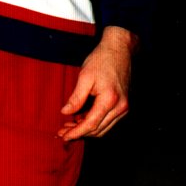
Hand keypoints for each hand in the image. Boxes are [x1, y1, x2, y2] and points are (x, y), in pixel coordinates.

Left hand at [58, 26, 137, 140]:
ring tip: (69, 127)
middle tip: (62, 132)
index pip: (91, 124)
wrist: (119, 50)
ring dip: (86, 130)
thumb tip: (65, 112)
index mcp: (110, 100)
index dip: (76, 132)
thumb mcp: (85, 77)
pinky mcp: (123, 105)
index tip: (64, 136)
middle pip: (97, 129)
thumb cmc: (102, 60)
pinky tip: (81, 119)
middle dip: (79, 133)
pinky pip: (108, 121)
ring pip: (103, 128)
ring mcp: (123, 107)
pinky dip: (94, 123)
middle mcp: (120, 107)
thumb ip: (76, 98)